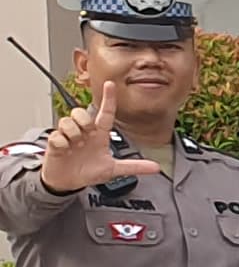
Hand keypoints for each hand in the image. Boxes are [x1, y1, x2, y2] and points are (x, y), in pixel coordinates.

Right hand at [37, 102, 160, 193]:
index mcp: (98, 135)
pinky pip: (57, 136)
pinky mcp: (54, 142)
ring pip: (67, 121)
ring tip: (75, 146)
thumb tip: (155, 167)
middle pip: (81, 112)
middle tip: (85, 137)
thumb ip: (133, 167)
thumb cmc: (88, 172)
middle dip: (84, 121)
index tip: (110, 84)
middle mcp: (83, 132)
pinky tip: (65, 151)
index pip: (105, 113)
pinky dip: (62, 144)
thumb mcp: (112, 169)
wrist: (67, 182)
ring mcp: (68, 135)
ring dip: (73, 134)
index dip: (108, 99)